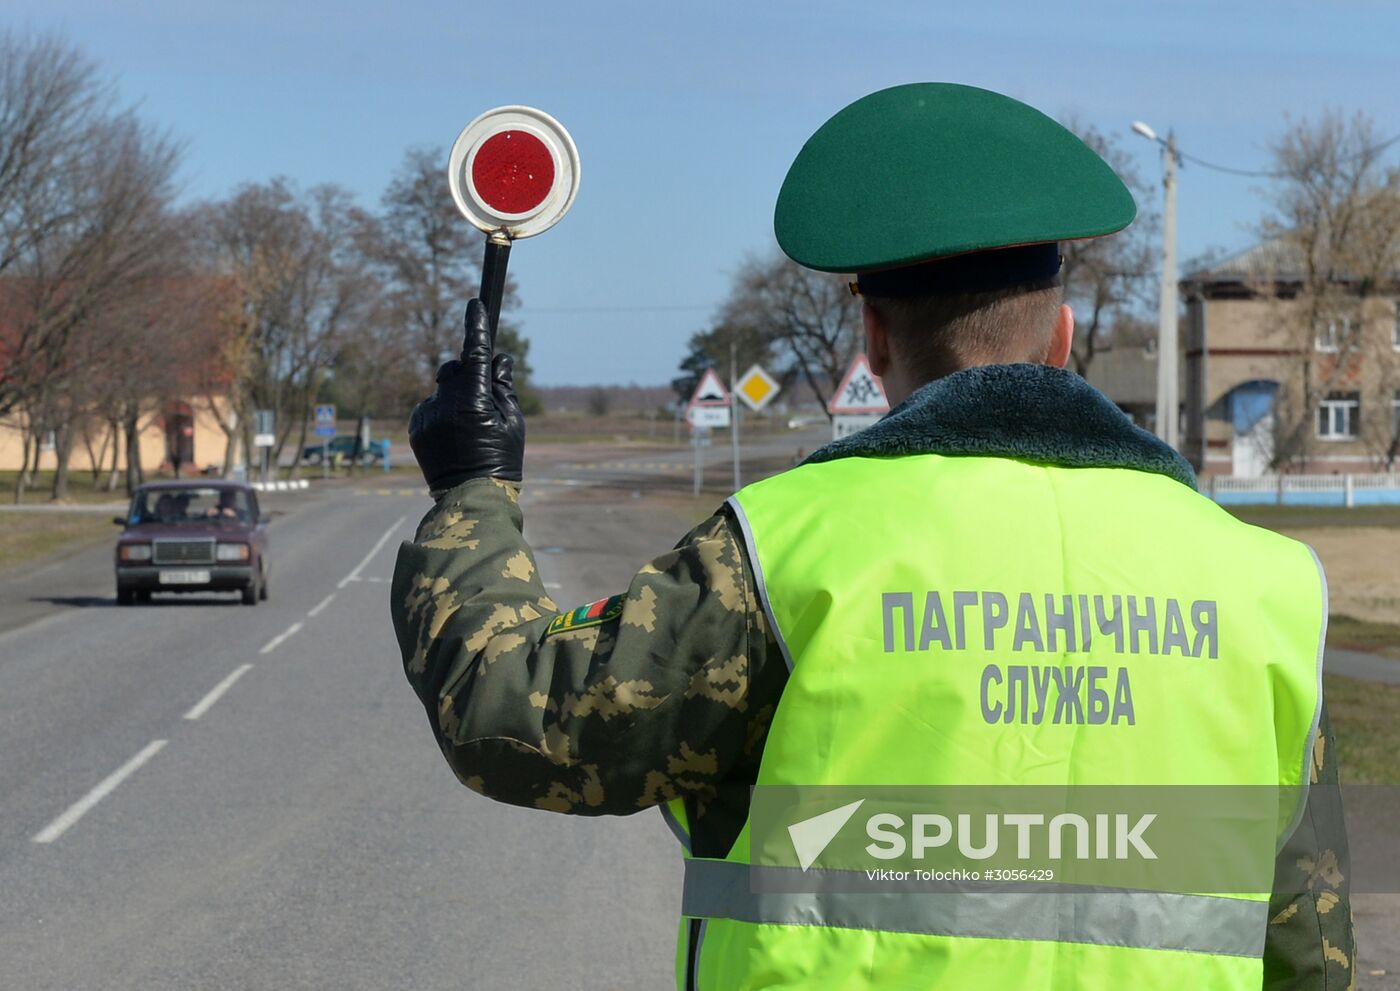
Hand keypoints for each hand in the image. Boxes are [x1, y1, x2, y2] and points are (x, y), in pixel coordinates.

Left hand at [408, 298, 524, 490]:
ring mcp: (427, 415)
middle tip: (484, 398)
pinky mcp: (416, 427)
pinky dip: (443, 411)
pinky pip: (431, 406)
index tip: (475, 305)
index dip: (476, 327)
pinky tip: (454, 435)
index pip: (474, 352)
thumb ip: (502, 386)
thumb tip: (496, 360)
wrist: (470, 498)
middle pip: (455, 368)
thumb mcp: (513, 422)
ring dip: (455, 395)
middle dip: (468, 373)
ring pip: (443, 388)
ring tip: (469, 426)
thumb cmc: (501, 460)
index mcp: (472, 399)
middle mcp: (445, 402)